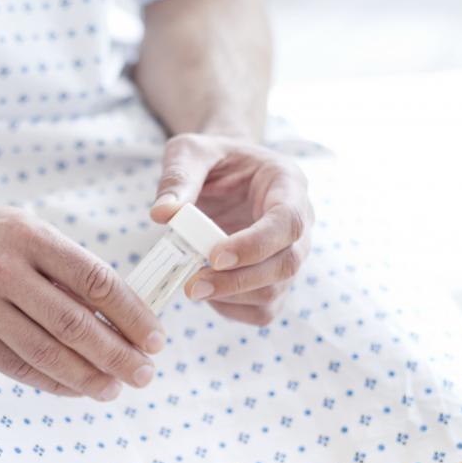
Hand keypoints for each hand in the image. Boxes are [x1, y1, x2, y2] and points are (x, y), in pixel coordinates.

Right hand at [0, 200, 166, 400]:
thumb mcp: (27, 232)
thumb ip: (68, 270)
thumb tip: (124, 319)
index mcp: (29, 236)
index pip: (95, 280)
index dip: (132, 315)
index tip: (156, 339)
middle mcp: (2, 269)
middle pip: (73, 323)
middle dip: (117, 354)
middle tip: (144, 374)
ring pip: (44, 351)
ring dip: (87, 377)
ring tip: (115, 388)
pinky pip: (15, 366)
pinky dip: (51, 382)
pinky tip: (77, 388)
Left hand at [149, 133, 313, 326]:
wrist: (224, 174)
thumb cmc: (213, 160)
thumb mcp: (191, 152)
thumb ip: (178, 177)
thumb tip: (162, 214)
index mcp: (288, 184)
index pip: (288, 221)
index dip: (255, 244)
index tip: (215, 256)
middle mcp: (299, 224)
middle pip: (286, 264)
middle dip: (238, 281)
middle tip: (192, 286)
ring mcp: (290, 255)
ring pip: (275, 292)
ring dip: (231, 297)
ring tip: (192, 287)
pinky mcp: (274, 281)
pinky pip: (263, 310)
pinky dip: (232, 310)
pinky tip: (206, 294)